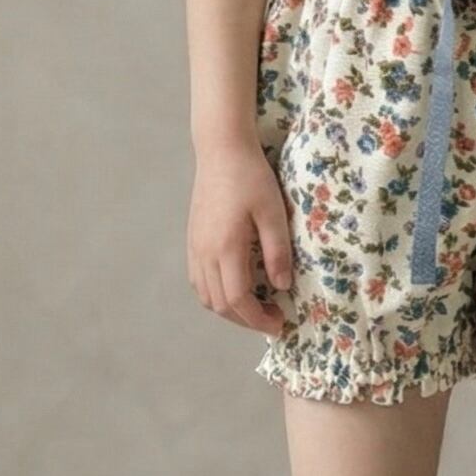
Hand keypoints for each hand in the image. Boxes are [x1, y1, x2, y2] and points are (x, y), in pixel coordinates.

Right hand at [188, 143, 296, 336]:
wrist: (221, 151)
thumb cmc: (251, 177)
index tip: (279, 324)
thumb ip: (278, 252)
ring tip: (257, 307)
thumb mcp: (273, 213)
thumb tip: (282, 287)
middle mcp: (205, 253)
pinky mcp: (192, 240)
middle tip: (273, 318)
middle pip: (220, 304)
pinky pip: (199, 281)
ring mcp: (195, 247)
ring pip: (206, 296)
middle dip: (246, 320)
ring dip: (230, 309)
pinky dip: (216, 295)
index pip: (238, 300)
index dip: (258, 320)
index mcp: (226, 247)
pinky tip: (236, 287)